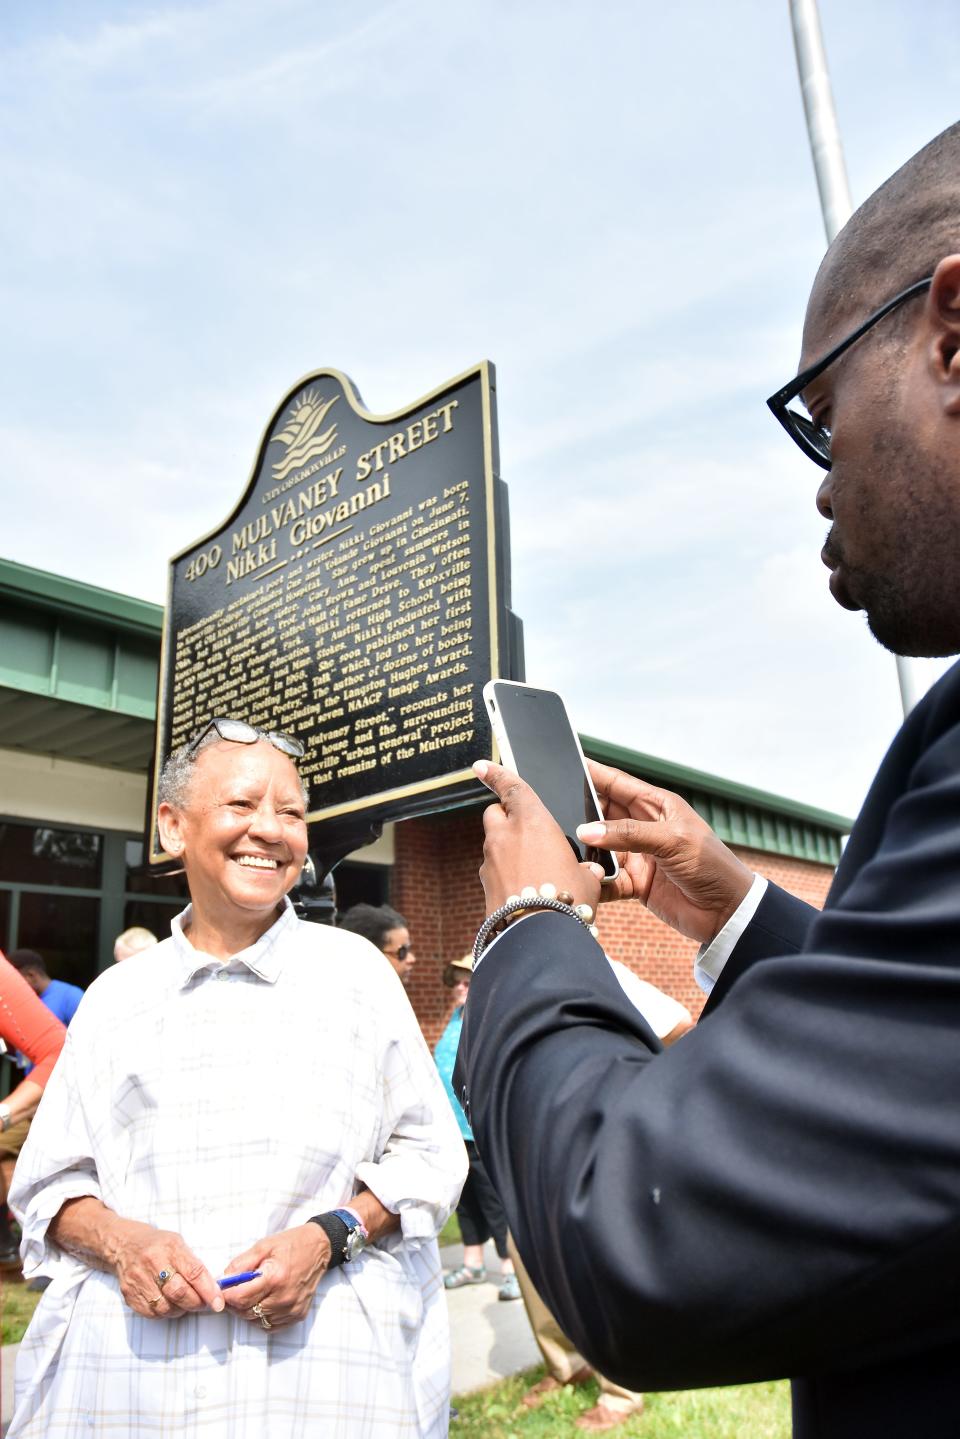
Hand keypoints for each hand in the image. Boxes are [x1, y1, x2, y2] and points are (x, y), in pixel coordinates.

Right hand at [111, 1218, 223, 1319]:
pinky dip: (166, 1312)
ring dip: (182, 1309)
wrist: (124, 1246)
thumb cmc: (157, 1244)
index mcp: (170, 1247)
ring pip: (166, 1307)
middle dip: (196, 1303)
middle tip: (205, 1304)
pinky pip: (153, 1313)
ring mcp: (139, 1281)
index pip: (194, 1272)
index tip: (218, 1302)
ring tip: (186, 1302)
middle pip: (179, 1293)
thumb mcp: (178, 1244)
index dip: (209, 1290)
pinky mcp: (130, 1296)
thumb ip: (194, 1264)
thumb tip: (213, 1288)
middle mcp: (152, 1263)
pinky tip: (170, 1304)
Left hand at [220, 1224, 330, 1330]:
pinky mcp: (298, 1315)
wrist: (319, 1248)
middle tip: (231, 1292)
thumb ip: (241, 1263)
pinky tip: (261, 1303)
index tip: (221, 1290)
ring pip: (257, 1321)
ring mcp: (292, 1309)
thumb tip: (222, 1279)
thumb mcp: (263, 1246)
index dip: (226, 1295)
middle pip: (247, 1312)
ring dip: (247, 1311)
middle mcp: (284, 1298)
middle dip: (234, 1304)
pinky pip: (270, 1325)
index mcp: (275, 1278)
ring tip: (247, 1296)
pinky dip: (261, 1318)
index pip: (241, 1298)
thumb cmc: (291, 1244)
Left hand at [474, 759, 602, 913]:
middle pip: (495, 814)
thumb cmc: (566, 900)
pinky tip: (525, 891)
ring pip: (494, 845)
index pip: (511, 787)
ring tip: (535, 871)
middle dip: (507, 818)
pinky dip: (505, 875)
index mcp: (532, 822)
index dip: (496, 774)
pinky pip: (494, 872)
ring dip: (508, 851)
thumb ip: (584, 868)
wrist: (538, 938)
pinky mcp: (485, 886)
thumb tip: (588, 871)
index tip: (481, 766)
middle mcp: (505, 837)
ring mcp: (490, 862)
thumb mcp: (587, 880)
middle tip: (528, 832)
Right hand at [580, 761, 753, 945]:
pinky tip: (584, 878)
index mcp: (656, 806)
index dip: (591, 773)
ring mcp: (637, 855)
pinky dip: (594, 879)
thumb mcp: (672, 840)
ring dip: (585, 849)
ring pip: (598, 846)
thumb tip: (586, 831)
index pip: (616, 783)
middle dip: (580, 812)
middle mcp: (643, 827)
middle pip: (601, 813)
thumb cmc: (711, 866)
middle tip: (553, 810)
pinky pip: (605, 878)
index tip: (564, 762)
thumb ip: (628, 834)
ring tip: (564, 846)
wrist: (728, 913)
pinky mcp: (633, 883)